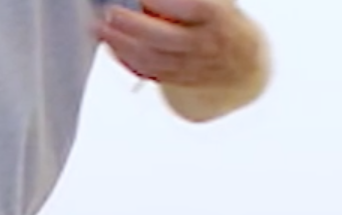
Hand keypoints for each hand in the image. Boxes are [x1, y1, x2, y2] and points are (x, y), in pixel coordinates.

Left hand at [97, 0, 261, 91]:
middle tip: (111, 13)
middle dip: (135, 26)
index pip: (191, 7)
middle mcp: (205, 46)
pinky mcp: (177, 80)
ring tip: (100, 28)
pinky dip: (127, 60)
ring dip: (122, 45)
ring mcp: (191, 67)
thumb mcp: (213, 3)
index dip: (163, 1)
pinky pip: (149, 73)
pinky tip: (111, 46)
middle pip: (167, 39)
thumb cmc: (219, 21)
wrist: (241, 63)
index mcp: (217, 18)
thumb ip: (182, 0)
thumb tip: (146, 0)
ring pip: (154, 60)